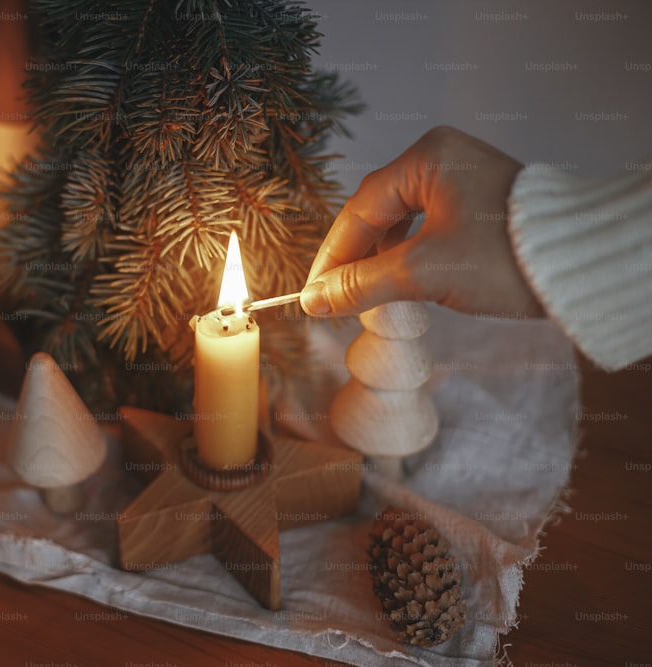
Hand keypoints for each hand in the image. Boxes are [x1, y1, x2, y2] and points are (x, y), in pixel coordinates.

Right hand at [300, 126, 544, 317]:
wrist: (585, 265)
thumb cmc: (506, 257)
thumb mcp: (424, 271)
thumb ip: (362, 284)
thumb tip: (312, 300)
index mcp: (426, 158)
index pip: (359, 210)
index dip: (332, 257)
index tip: (312, 295)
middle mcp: (442, 160)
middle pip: (378, 214)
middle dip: (355, 260)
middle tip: (335, 300)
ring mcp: (463, 181)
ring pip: (402, 225)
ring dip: (381, 262)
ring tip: (367, 298)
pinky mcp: (479, 206)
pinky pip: (427, 231)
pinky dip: (408, 259)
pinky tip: (402, 285)